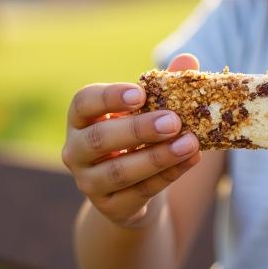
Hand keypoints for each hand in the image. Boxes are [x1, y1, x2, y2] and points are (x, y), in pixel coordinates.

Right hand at [61, 54, 201, 228]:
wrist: (133, 190)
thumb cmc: (138, 138)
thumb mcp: (148, 111)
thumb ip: (165, 86)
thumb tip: (188, 60)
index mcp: (80, 119)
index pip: (83, 103)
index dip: (109, 97)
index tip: (140, 93)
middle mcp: (75, 151)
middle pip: (99, 139)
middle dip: (138, 129)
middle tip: (173, 120)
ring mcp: (89, 182)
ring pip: (119, 171)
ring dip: (158, 156)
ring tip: (191, 143)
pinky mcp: (111, 207)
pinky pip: (140, 191)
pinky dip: (169, 175)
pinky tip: (192, 159)